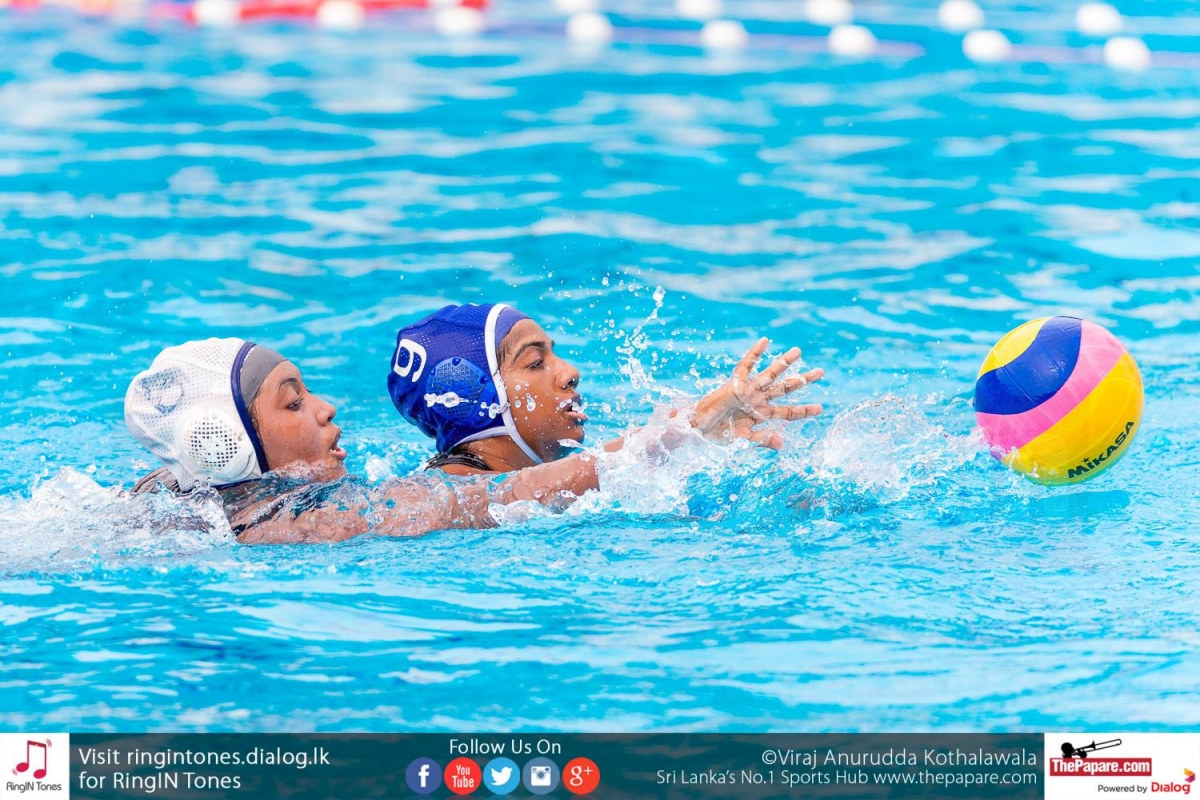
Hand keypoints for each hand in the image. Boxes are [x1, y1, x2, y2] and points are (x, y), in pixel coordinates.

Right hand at [689, 337, 823, 449]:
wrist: (700, 428)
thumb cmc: (719, 433)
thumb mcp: (744, 438)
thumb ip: (762, 439)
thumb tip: (782, 444)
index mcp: (762, 414)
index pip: (787, 412)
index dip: (803, 411)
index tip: (820, 408)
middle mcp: (758, 400)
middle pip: (785, 388)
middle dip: (802, 380)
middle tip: (821, 372)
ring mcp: (748, 390)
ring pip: (770, 375)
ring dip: (784, 363)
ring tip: (798, 352)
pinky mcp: (735, 383)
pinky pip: (746, 366)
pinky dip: (754, 354)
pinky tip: (765, 341)